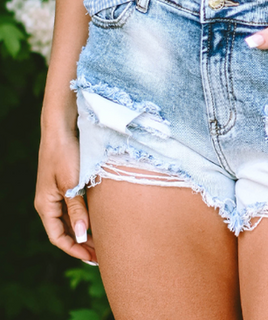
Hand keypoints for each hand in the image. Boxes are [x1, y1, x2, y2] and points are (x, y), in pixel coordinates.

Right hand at [35, 128, 97, 263]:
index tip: (92, 258)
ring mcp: (56, 194)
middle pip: (65, 231)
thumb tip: (83, 236)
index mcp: (45, 205)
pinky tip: (99, 221)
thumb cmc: (65, 154)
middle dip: (82, 244)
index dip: (74, 249)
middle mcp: (48, 202)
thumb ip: (77, 209)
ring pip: (70, 221)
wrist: (61, 127)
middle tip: (102, 255)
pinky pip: (73, 208)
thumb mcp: (72, 183)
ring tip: (103, 242)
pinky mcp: (65, 185)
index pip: (58, 237)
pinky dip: (85, 218)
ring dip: (85, 232)